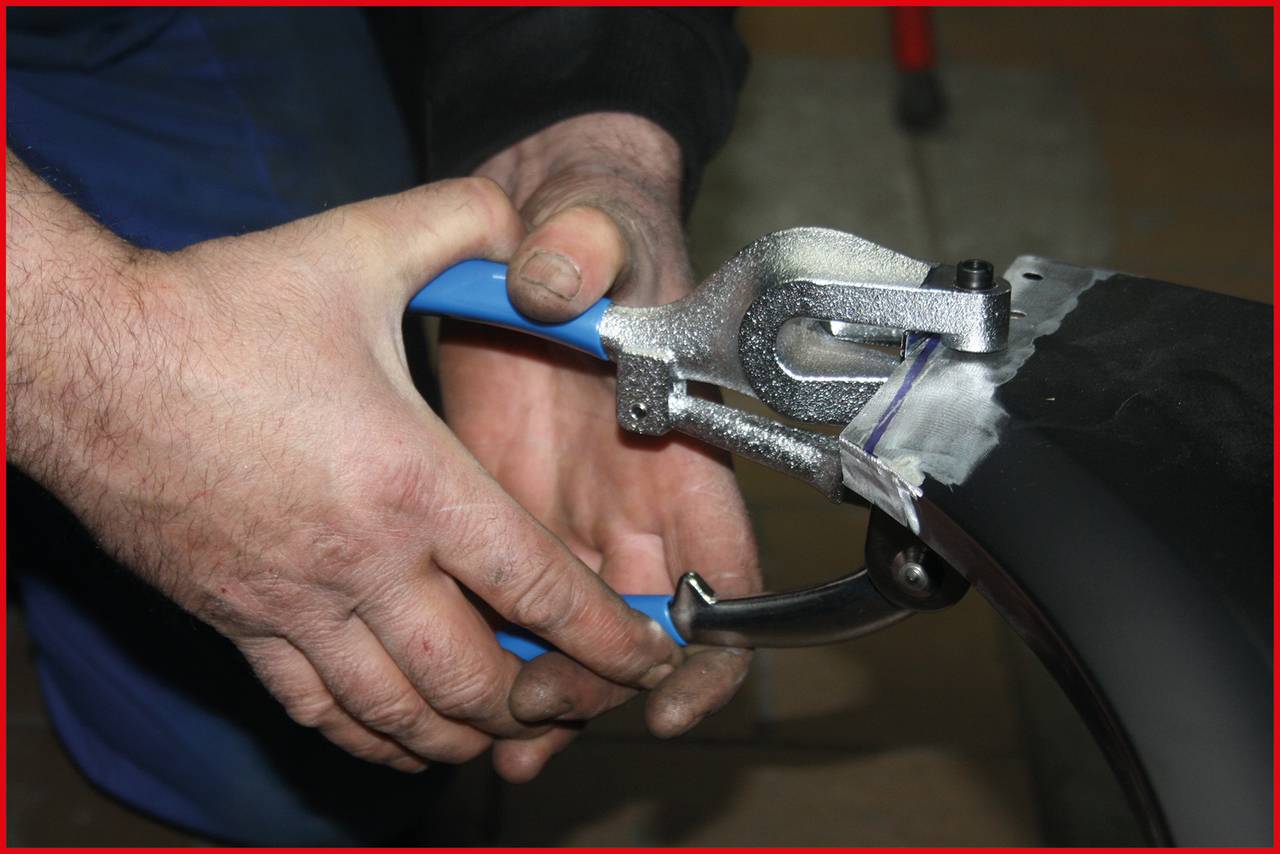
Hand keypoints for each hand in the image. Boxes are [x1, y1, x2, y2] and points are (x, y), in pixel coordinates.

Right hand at [5, 161, 682, 772]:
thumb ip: (461, 223)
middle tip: (581, 691)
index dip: (608, 634)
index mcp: (412, 483)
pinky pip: (317, 710)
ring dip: (464, 732)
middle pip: (476, 677)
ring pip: (398, 713)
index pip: (538, 587)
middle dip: (545, 698)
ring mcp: (294, 605)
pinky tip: (399, 737)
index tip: (650, 656)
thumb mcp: (355, 245)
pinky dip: (372, 737)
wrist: (83, 362)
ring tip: (505, 726)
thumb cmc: (218, 311)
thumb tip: (528, 229)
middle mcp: (363, 563)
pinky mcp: (239, 622)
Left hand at [441, 114, 761, 780]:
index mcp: (678, 451)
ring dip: (545, 694)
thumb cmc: (593, 228)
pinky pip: (511, 605)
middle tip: (536, 710)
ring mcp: (567, 515)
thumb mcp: (597, 226)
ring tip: (497, 740)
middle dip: (601, 687)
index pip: (725, 569)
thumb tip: (556, 272)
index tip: (668, 702)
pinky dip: (494, 657)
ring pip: (573, 636)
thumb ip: (586, 244)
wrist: (534, 230)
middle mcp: (632, 502)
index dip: (715, 646)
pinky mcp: (503, 512)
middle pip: (639, 630)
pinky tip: (454, 697)